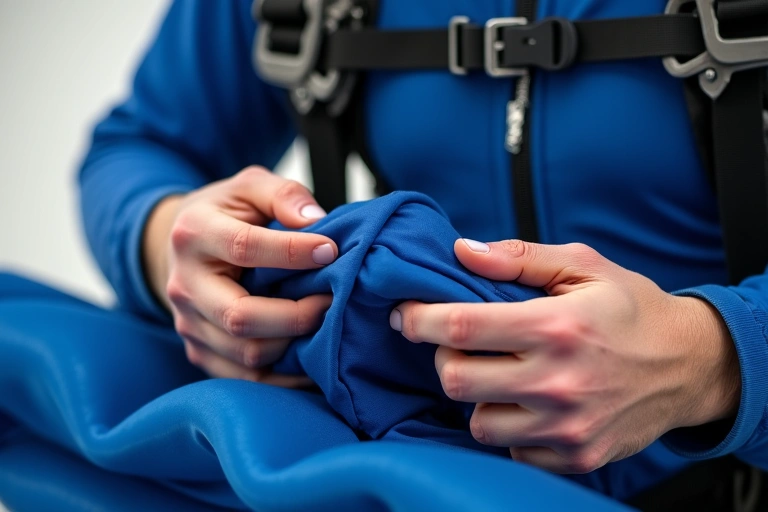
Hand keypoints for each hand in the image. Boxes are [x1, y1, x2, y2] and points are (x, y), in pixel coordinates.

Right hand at [143, 166, 336, 384]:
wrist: (184, 246)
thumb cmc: (227, 213)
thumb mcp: (250, 186)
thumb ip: (283, 195)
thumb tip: (315, 222)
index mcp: (193, 234)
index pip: (244, 247)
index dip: (292, 252)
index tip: (331, 251)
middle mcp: (184, 285)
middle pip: (240, 316)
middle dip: (297, 314)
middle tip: (332, 300)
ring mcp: (188, 324)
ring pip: (246, 353)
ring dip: (294, 345)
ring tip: (326, 325)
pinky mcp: (200, 352)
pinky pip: (246, 379)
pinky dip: (285, 376)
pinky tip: (313, 358)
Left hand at [391, 239, 740, 472]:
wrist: (690, 365)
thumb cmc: (631, 309)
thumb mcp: (583, 265)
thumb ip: (518, 256)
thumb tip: (461, 251)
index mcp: (555, 326)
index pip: (460, 327)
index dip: (419, 320)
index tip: (406, 316)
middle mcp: (558, 381)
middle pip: (455, 380)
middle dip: (444, 358)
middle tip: (460, 344)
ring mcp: (567, 426)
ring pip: (478, 422)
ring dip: (477, 397)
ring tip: (499, 376)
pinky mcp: (576, 456)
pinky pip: (513, 451)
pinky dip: (510, 428)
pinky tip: (528, 404)